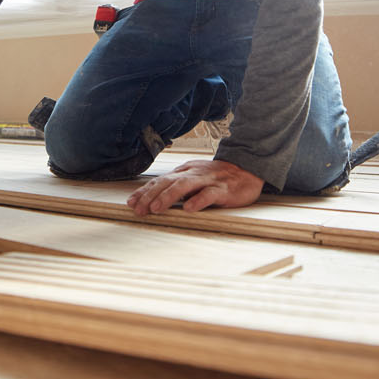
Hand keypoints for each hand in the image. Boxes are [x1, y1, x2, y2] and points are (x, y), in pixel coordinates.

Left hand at [126, 159, 263, 215]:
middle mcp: (194, 174)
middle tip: (138, 209)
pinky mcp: (224, 189)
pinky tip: (189, 209)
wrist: (247, 169)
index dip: (144, 192)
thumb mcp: (194, 179)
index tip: (131, 203)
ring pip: (185, 186)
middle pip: (168, 182)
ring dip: (168, 197)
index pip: (160, 180)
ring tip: (156, 208)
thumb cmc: (218, 178)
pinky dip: (198, 200)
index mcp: (185, 171)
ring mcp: (208, 180)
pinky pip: (209, 194)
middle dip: (150, 195)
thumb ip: (177, 187)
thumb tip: (153, 200)